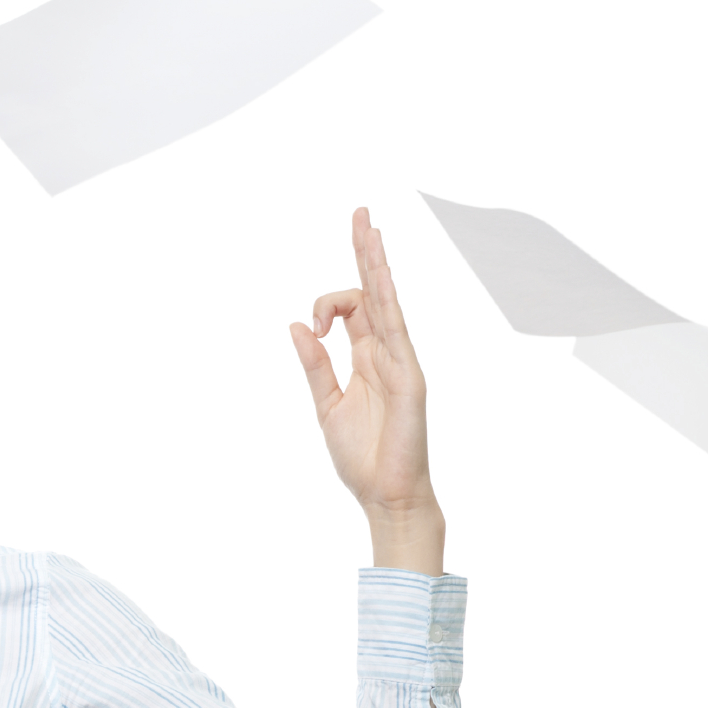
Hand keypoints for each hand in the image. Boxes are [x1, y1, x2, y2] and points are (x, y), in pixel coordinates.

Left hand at [290, 209, 444, 575]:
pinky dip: (389, 304)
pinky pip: (399, 333)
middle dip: (365, 251)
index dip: (327, 302)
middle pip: (375, 290)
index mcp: (365, 357)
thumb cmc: (361, 456)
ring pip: (388, 301)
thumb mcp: (326, 405)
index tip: (312, 327)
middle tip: (359, 212)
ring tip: (368, 227)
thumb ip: (314, 365)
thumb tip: (297, 326)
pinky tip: (381, 278)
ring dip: (377, 264)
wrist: (385, 494)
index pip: (352, 307)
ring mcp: (401, 361)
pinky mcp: (410, 377)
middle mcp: (386, 351)